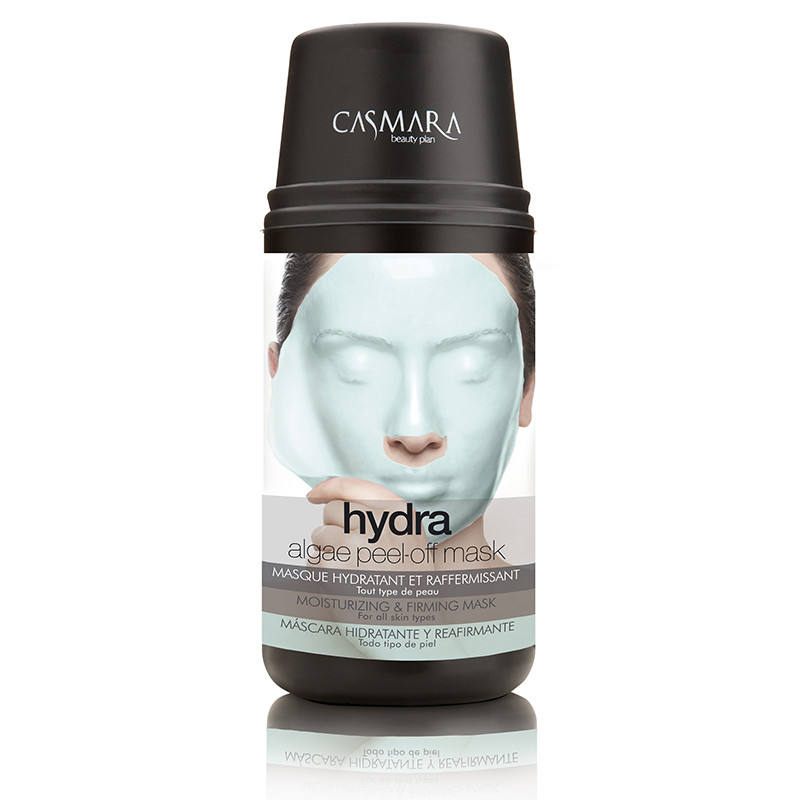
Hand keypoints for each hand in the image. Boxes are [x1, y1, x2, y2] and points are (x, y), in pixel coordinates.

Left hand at [306, 477, 433, 570]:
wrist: (412, 619)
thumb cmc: (407, 578)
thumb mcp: (406, 533)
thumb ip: (377, 510)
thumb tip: (325, 497)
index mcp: (397, 512)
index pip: (353, 486)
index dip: (328, 487)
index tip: (314, 494)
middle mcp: (376, 523)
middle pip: (332, 510)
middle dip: (334, 527)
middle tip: (352, 551)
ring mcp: (355, 544)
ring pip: (319, 534)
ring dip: (327, 551)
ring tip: (351, 569)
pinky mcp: (335, 568)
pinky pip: (313, 559)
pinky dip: (322, 571)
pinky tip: (343, 582)